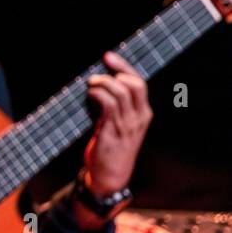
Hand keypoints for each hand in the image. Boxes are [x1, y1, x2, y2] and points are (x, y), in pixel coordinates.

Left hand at [83, 50, 150, 194]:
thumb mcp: (119, 125)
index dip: (124, 67)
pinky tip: (89, 95)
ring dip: (102, 83)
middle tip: (99, 67)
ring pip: (120, 92)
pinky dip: (98, 95)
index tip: (109, 56)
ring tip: (91, 83)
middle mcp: (138, 118)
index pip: (139, 83)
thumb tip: (99, 84)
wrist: (110, 176)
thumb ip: (114, 107)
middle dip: (116, 69)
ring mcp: (126, 125)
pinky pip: (108, 106)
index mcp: (143, 114)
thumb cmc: (111, 148)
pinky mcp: (112, 132)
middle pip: (134, 84)